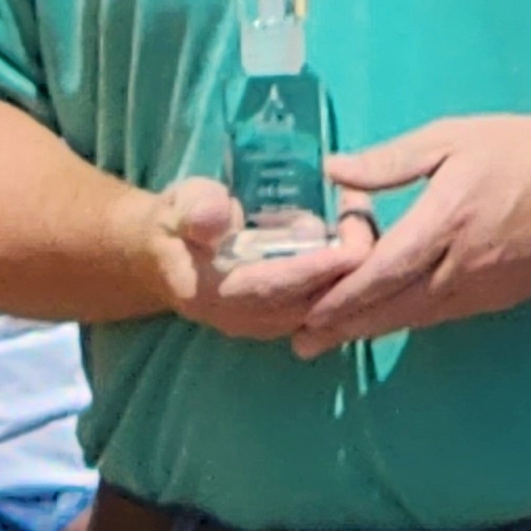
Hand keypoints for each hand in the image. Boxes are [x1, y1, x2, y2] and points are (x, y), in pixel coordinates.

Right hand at [142, 176, 377, 347]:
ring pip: (325, 309)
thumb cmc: (176, 222)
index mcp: (212, 293)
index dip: (316, 268)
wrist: (165, 255)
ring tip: (363, 214)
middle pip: (310, 304)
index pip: (273, 287)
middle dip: (348, 266)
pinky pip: (326, 307)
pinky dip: (347, 277)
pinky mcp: (283, 319)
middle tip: (364, 212)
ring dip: (353, 270)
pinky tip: (356, 235)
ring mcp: (266, 324)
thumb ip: (198, 210)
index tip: (353, 242)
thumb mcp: (179, 205)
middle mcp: (244, 319)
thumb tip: (217, 215)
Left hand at [286, 112, 530, 353]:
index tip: (305, 310)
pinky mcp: (500, 298)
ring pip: (418, 317)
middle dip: (345, 326)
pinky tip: (386, 320)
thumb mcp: (449, 139)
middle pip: (394, 307)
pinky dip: (409, 320)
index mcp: (446, 220)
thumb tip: (332, 170)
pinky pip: (444, 314)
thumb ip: (389, 161)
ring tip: (331, 338)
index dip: (343, 296)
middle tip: (301, 343)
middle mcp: (463, 264)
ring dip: (373, 329)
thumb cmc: (515, 149)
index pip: (384, 270)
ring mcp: (484, 287)